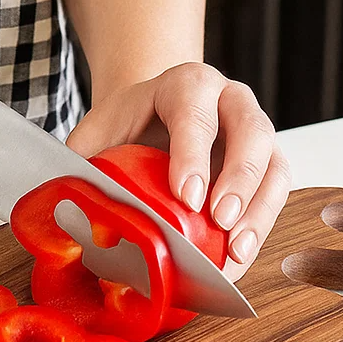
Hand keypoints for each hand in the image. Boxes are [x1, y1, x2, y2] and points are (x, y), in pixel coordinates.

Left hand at [65, 62, 290, 276]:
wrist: (151, 119)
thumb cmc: (126, 127)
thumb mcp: (99, 133)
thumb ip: (84, 162)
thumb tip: (66, 208)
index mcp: (186, 84)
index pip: (195, 112)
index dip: (193, 153)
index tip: (186, 196)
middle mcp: (230, 99)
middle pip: (251, 130)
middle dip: (239, 178)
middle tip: (219, 221)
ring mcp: (256, 130)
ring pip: (274, 163)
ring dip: (259, 209)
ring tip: (237, 250)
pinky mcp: (268, 164)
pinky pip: (276, 192)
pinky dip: (262, 225)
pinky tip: (239, 257)